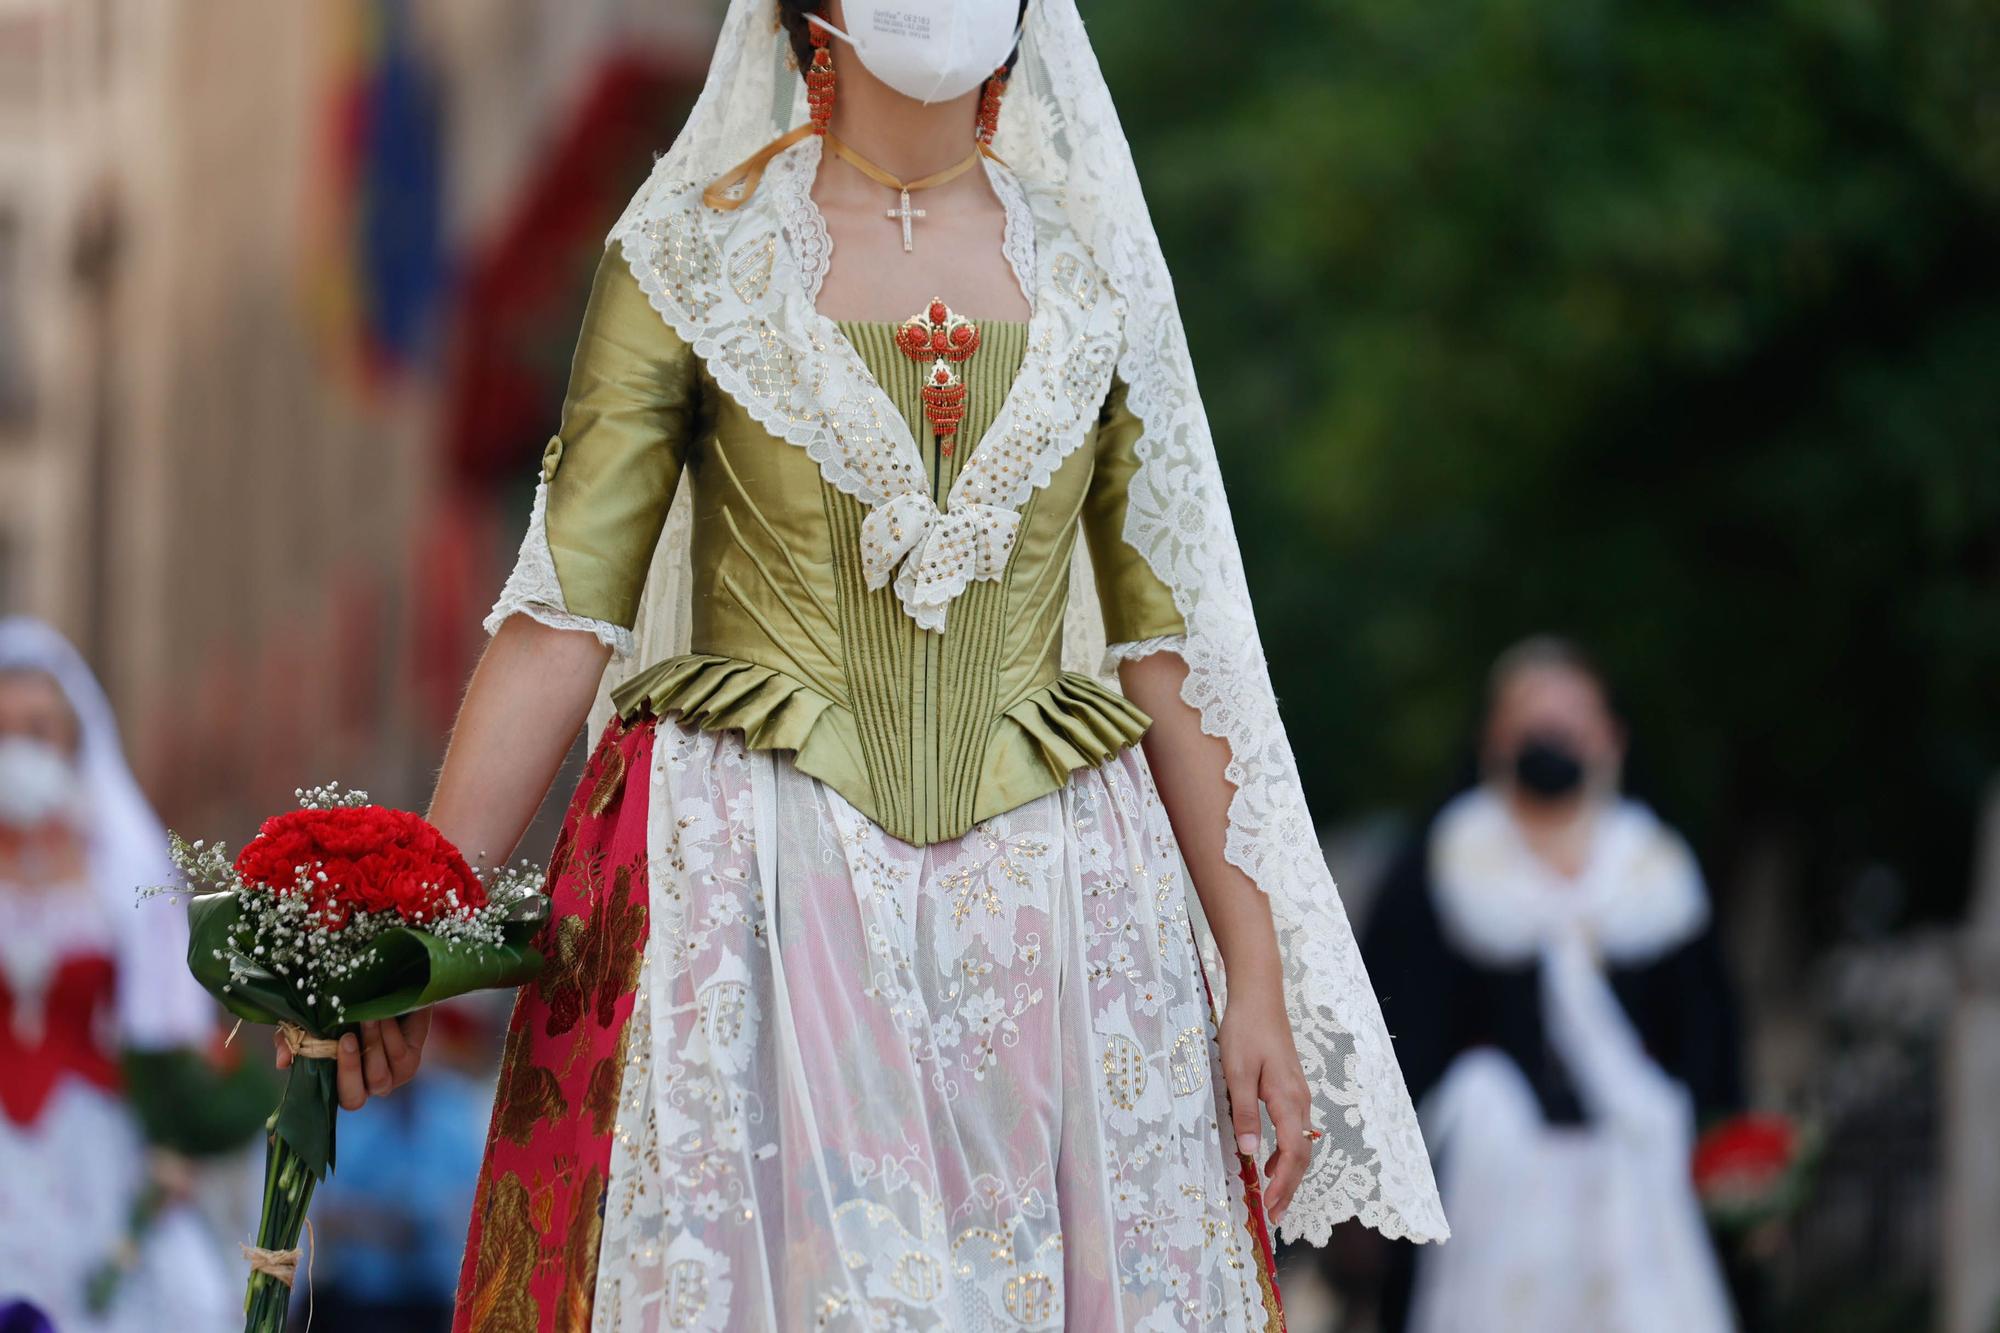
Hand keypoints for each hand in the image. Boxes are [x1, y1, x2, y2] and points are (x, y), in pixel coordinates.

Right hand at [273, 1009, 431, 1109]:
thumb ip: (291, 1040)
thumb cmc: (345, 1009)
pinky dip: (389, 1036)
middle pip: (353, 1100)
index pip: (327, 1100)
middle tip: (347, 1038)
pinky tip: (384, 1016)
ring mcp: (388, 1078)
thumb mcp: (311, 1020)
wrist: (389, 988)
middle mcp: (363, 1086)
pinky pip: (399, 1058)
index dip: (322, 1087)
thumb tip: (281, 1063)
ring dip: (371, 1045)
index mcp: (337, 1080)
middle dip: (348, 1070)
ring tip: (367, 1017)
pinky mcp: (409, 1064)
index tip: (324, 1051)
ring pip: (378, 1078)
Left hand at [1217, 976, 1312, 1229]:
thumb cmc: (1246, 1030)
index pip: (1292, 1153)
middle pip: (1302, 1154)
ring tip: (1274, 1195)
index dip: (1283, 1183)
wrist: (1260, 996)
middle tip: (1274, 1213)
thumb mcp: (1237, 1072)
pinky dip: (1287, 1151)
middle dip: (1289, 1186)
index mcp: (1287, 1100)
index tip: (1270, 1207)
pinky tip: (1272, 1159)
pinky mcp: (1291, 1088)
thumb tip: (1248, 1152)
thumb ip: (1244, 1113)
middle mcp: (1300, 1101)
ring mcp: (1298, 1094)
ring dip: (1289, 1171)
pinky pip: (1295, 1129)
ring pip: (1301, 1143)